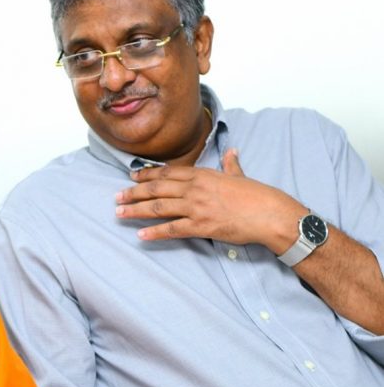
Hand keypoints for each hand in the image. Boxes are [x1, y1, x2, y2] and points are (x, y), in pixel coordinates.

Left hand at [115, 149, 302, 251]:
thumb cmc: (256, 195)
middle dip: (133, 193)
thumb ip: (231, 164)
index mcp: (202, 174)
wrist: (268, 213)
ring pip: (159, 207)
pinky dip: (155, 232)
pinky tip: (141, 235)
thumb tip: (232, 151)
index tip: (132, 177)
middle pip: (157, 189)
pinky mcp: (201, 226)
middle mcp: (195, 188)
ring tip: (120, 214)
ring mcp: (196, 207)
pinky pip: (172, 229)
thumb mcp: (239, 175)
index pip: (167, 172)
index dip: (147, 175)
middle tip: (116, 198)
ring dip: (136, 210)